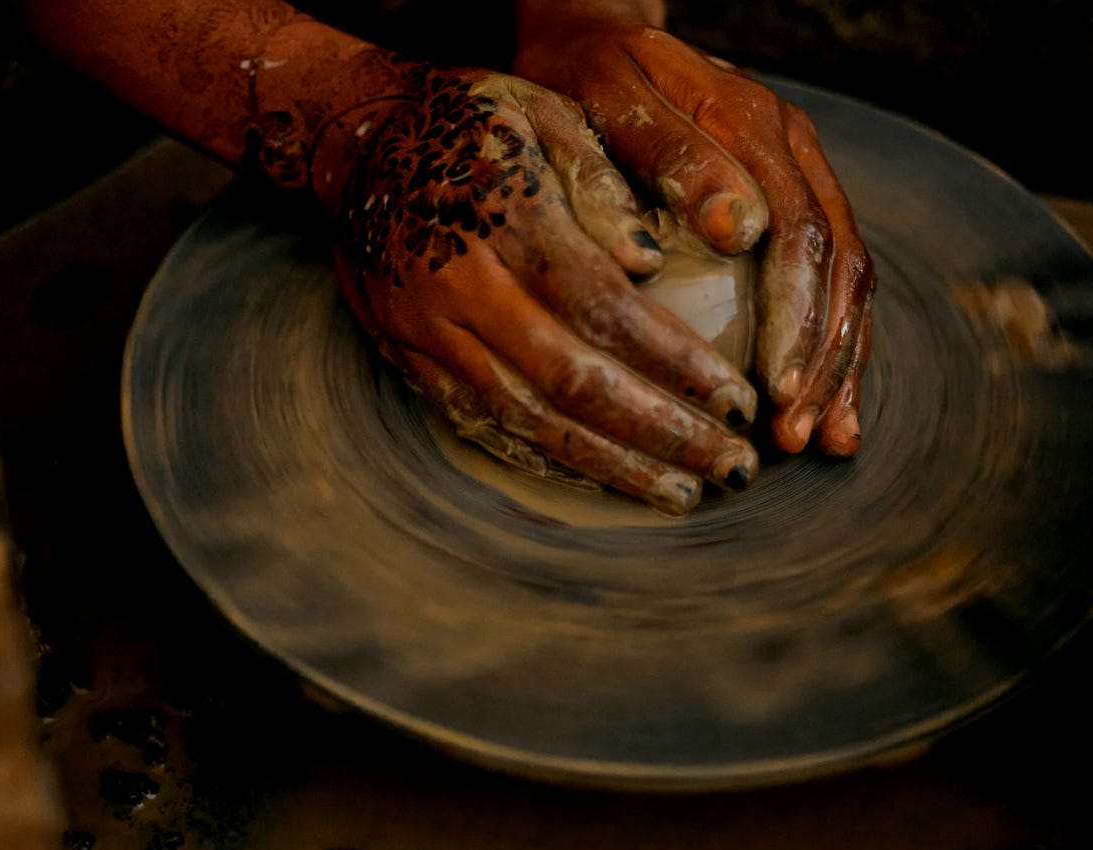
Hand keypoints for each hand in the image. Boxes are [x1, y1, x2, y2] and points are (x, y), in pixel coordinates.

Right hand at [309, 63, 760, 513]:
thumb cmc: (470, 122)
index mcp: (510, 221)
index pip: (608, 311)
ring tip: (682, 493)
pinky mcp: (411, 362)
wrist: (352, 143)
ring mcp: (431, 336)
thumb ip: (600, 181)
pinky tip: (606, 480)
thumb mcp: (543, 112)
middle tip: (731, 468)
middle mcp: (466, 290)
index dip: (679, 366)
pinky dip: (550, 461)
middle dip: (662, 434)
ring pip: (531, 421)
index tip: (739, 402)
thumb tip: (650, 262)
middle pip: (576, 384)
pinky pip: (486, 428)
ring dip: (614, 467)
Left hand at [515, 20, 874, 456]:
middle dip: (823, 361)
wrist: (594, 41)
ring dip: (839, 365)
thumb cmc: (588, 80)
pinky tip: (826, 408)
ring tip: (827, 440)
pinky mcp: (791, 203)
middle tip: (798, 436)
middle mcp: (794, 153)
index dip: (796, 323)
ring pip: (848, 280)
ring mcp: (800, 177)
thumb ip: (674, 157)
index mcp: (758, 128)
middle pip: (840, 268)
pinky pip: (831, 281)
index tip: (776, 394)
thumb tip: (742, 229)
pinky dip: (832, 347)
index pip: (802, 237)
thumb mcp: (614, 101)